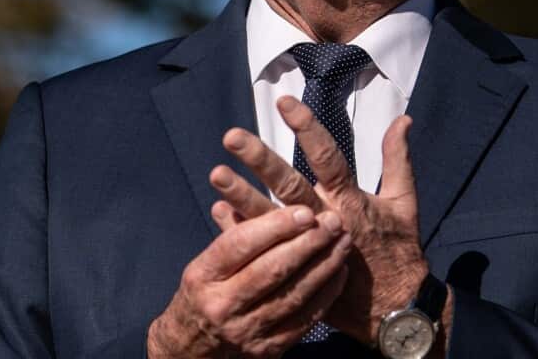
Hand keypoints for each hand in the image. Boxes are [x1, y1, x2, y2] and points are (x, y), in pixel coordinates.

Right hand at [146, 202, 352, 358]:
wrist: (194, 349)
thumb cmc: (205, 294)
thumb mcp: (205, 263)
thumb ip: (231, 233)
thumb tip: (244, 194)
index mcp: (202, 276)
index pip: (240, 245)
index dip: (275, 226)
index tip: (304, 210)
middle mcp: (221, 305)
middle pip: (271, 270)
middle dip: (308, 243)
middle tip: (333, 221)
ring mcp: (245, 331)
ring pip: (293, 295)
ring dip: (324, 265)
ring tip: (343, 241)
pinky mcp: (268, 350)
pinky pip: (304, 320)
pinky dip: (326, 294)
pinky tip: (340, 271)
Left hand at [210, 96, 431, 345]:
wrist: (393, 309)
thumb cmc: (399, 250)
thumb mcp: (405, 202)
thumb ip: (398, 159)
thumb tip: (403, 119)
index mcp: (350, 202)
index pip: (327, 158)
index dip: (308, 129)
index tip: (286, 103)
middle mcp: (325, 221)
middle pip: (289, 186)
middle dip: (261, 161)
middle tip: (232, 137)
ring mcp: (306, 248)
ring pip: (269, 219)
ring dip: (241, 196)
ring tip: (215, 174)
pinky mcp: (295, 269)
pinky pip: (262, 251)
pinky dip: (241, 231)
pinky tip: (219, 210)